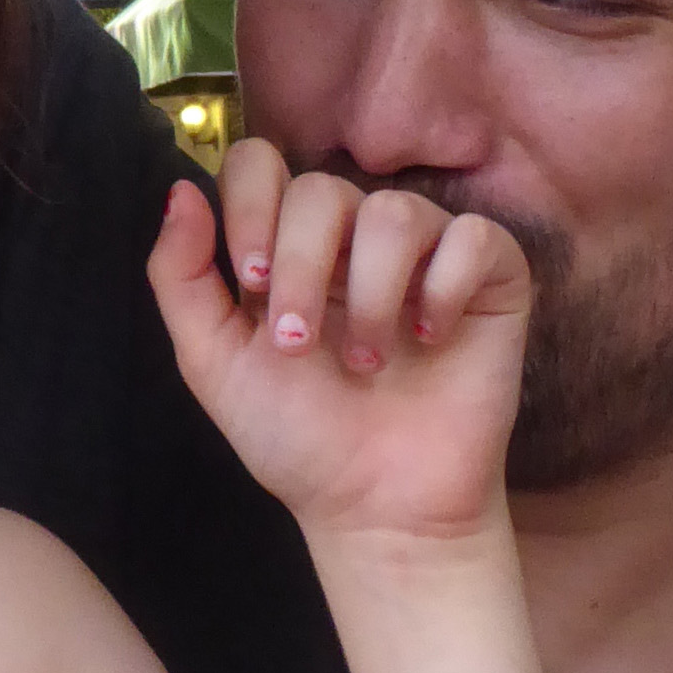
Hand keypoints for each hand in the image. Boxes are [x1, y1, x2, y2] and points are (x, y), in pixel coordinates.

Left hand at [147, 145, 532, 546]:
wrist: (377, 506)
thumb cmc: (299, 438)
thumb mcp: (214, 362)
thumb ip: (182, 276)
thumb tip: (181, 187)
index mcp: (287, 246)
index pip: (261, 166)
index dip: (251, 206)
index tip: (249, 281)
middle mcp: (355, 238)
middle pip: (322, 189)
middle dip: (300, 268)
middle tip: (298, 343)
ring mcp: (425, 253)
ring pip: (395, 212)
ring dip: (371, 294)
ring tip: (367, 362)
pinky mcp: (491, 277)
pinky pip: (473, 238)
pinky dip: (444, 288)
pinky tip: (429, 337)